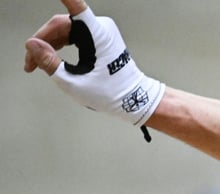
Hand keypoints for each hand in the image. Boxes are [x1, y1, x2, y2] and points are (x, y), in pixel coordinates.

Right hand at [24, 0, 164, 129]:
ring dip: (48, 46)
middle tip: (30, 63)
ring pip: (64, 31)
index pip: (77, 9)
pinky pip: (72, 36)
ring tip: (35, 65)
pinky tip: (48, 58)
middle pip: (61, 25)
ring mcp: (101, 32)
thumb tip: (32, 45)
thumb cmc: (111, 92)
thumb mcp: (73, 82)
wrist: (132, 100)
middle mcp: (101, 29)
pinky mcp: (99, 38)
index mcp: (98, 36)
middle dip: (42, 42)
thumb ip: (49, 62)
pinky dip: (59, 46)